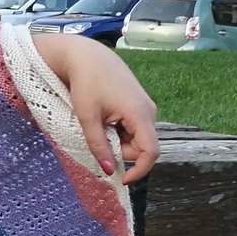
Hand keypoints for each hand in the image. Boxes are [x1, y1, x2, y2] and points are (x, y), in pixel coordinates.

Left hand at [30, 33, 158, 183]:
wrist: (86, 55)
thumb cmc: (86, 83)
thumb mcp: (88, 118)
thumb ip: (99, 145)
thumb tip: (110, 171)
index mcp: (141, 114)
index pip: (150, 152)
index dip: (139, 170)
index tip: (122, 180)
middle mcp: (148, 111)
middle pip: (141, 146)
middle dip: (120, 151)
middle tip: (96, 139)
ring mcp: (144, 106)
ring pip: (135, 136)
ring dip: (117, 140)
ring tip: (96, 123)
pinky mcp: (137, 103)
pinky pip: (132, 126)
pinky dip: (117, 130)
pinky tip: (102, 117)